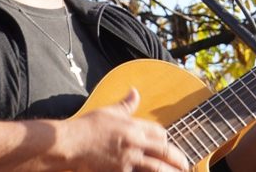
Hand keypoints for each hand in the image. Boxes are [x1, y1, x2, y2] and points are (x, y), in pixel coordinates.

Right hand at [63, 88, 189, 171]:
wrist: (69, 144)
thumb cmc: (86, 127)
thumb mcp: (108, 112)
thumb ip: (126, 105)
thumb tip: (135, 91)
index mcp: (133, 126)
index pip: (159, 133)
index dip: (165, 139)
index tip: (167, 144)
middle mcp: (134, 143)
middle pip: (164, 151)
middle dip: (177, 159)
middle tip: (186, 165)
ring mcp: (128, 160)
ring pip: (157, 168)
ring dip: (170, 171)